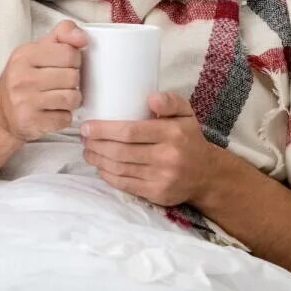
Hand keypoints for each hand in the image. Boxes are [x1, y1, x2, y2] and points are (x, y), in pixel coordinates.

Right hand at [0, 20, 86, 142]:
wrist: (0, 112)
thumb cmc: (25, 77)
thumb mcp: (38, 49)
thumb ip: (62, 35)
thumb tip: (83, 37)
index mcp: (25, 55)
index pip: (69, 53)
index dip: (74, 60)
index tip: (65, 65)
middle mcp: (21, 78)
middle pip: (73, 77)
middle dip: (72, 82)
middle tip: (60, 84)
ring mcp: (24, 102)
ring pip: (72, 98)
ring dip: (71, 100)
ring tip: (59, 98)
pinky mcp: (31, 122)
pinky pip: (66, 118)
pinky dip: (64, 117)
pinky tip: (52, 112)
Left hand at [80, 92, 221, 206]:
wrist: (207, 174)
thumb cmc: (189, 139)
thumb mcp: (186, 114)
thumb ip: (170, 101)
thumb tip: (150, 98)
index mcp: (172, 133)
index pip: (131, 131)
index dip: (104, 130)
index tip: (87, 127)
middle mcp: (167, 156)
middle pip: (120, 151)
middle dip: (96, 145)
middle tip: (84, 138)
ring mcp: (161, 177)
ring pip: (119, 168)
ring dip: (98, 160)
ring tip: (88, 151)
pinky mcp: (156, 193)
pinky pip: (124, 184)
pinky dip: (108, 175)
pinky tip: (101, 167)